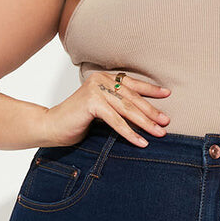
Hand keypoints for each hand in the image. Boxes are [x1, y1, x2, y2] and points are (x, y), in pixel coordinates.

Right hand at [43, 69, 170, 148]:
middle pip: (132, 97)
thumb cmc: (77, 120)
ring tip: (159, 133)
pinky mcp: (91, 102)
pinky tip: (140, 142)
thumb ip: (117, 106)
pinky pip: (116, 120)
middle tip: (166, 122)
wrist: (52, 126)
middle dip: (151, 111)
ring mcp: (95, 89)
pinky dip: (129, 133)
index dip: (150, 90)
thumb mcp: (101, 110)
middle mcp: (100, 80)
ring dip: (145, 123)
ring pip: (127, 109)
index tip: (167, 94)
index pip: (131, 83)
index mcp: (104, 78)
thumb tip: (144, 115)